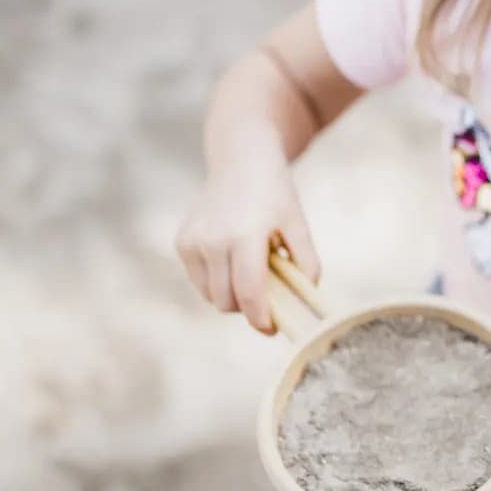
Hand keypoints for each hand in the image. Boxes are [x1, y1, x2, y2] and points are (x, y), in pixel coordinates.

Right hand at [175, 137, 319, 334]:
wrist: (241, 160)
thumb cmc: (275, 194)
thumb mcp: (297, 223)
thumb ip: (306, 261)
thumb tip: (308, 296)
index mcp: (245, 236)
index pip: (248, 293)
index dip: (260, 318)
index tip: (272, 329)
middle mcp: (213, 240)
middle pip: (227, 301)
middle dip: (248, 308)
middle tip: (268, 298)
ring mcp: (193, 242)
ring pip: (210, 296)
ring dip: (231, 297)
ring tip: (252, 273)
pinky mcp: (182, 242)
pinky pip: (200, 281)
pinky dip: (217, 282)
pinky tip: (233, 260)